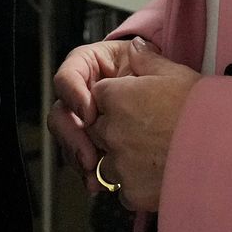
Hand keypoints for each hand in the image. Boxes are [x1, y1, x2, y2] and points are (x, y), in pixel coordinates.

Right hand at [49, 38, 156, 193]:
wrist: (171, 104)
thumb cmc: (160, 78)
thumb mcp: (155, 64)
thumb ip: (146, 58)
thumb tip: (139, 48)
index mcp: (90, 66)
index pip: (68, 75)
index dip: (74, 94)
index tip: (90, 113)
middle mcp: (81, 93)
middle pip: (60, 112)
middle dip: (72, 135)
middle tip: (89, 153)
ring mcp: (83, 119)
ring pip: (66, 138)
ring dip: (77, 156)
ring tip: (94, 172)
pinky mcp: (90, 142)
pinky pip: (80, 157)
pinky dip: (87, 172)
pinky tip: (97, 183)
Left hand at [89, 47, 201, 211]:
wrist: (227, 149)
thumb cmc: (202, 108)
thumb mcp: (176, 73)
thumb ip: (147, 58)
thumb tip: (134, 45)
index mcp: (117, 98)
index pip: (98, 95)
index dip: (116, 98)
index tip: (135, 104)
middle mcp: (112, 132)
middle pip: (98, 129)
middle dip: (115, 129)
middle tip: (146, 131)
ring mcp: (121, 165)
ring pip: (109, 163)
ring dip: (124, 160)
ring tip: (155, 156)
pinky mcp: (133, 192)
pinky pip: (125, 191)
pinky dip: (137, 185)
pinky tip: (160, 176)